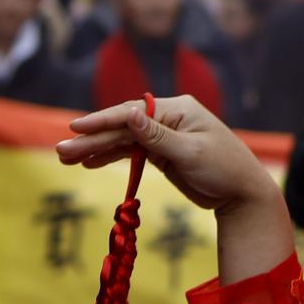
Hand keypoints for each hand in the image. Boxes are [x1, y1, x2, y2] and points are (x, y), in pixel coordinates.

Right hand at [57, 96, 278, 215]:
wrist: (243, 194)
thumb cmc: (224, 169)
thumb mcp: (191, 153)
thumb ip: (157, 135)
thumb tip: (130, 113)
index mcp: (177, 109)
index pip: (131, 113)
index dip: (101, 121)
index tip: (75, 128)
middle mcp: (167, 118)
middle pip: (122, 127)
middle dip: (91, 140)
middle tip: (61, 151)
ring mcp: (164, 135)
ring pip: (123, 140)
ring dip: (96, 150)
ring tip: (66, 159)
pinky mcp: (162, 153)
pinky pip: (131, 152)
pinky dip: (111, 158)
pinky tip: (89, 164)